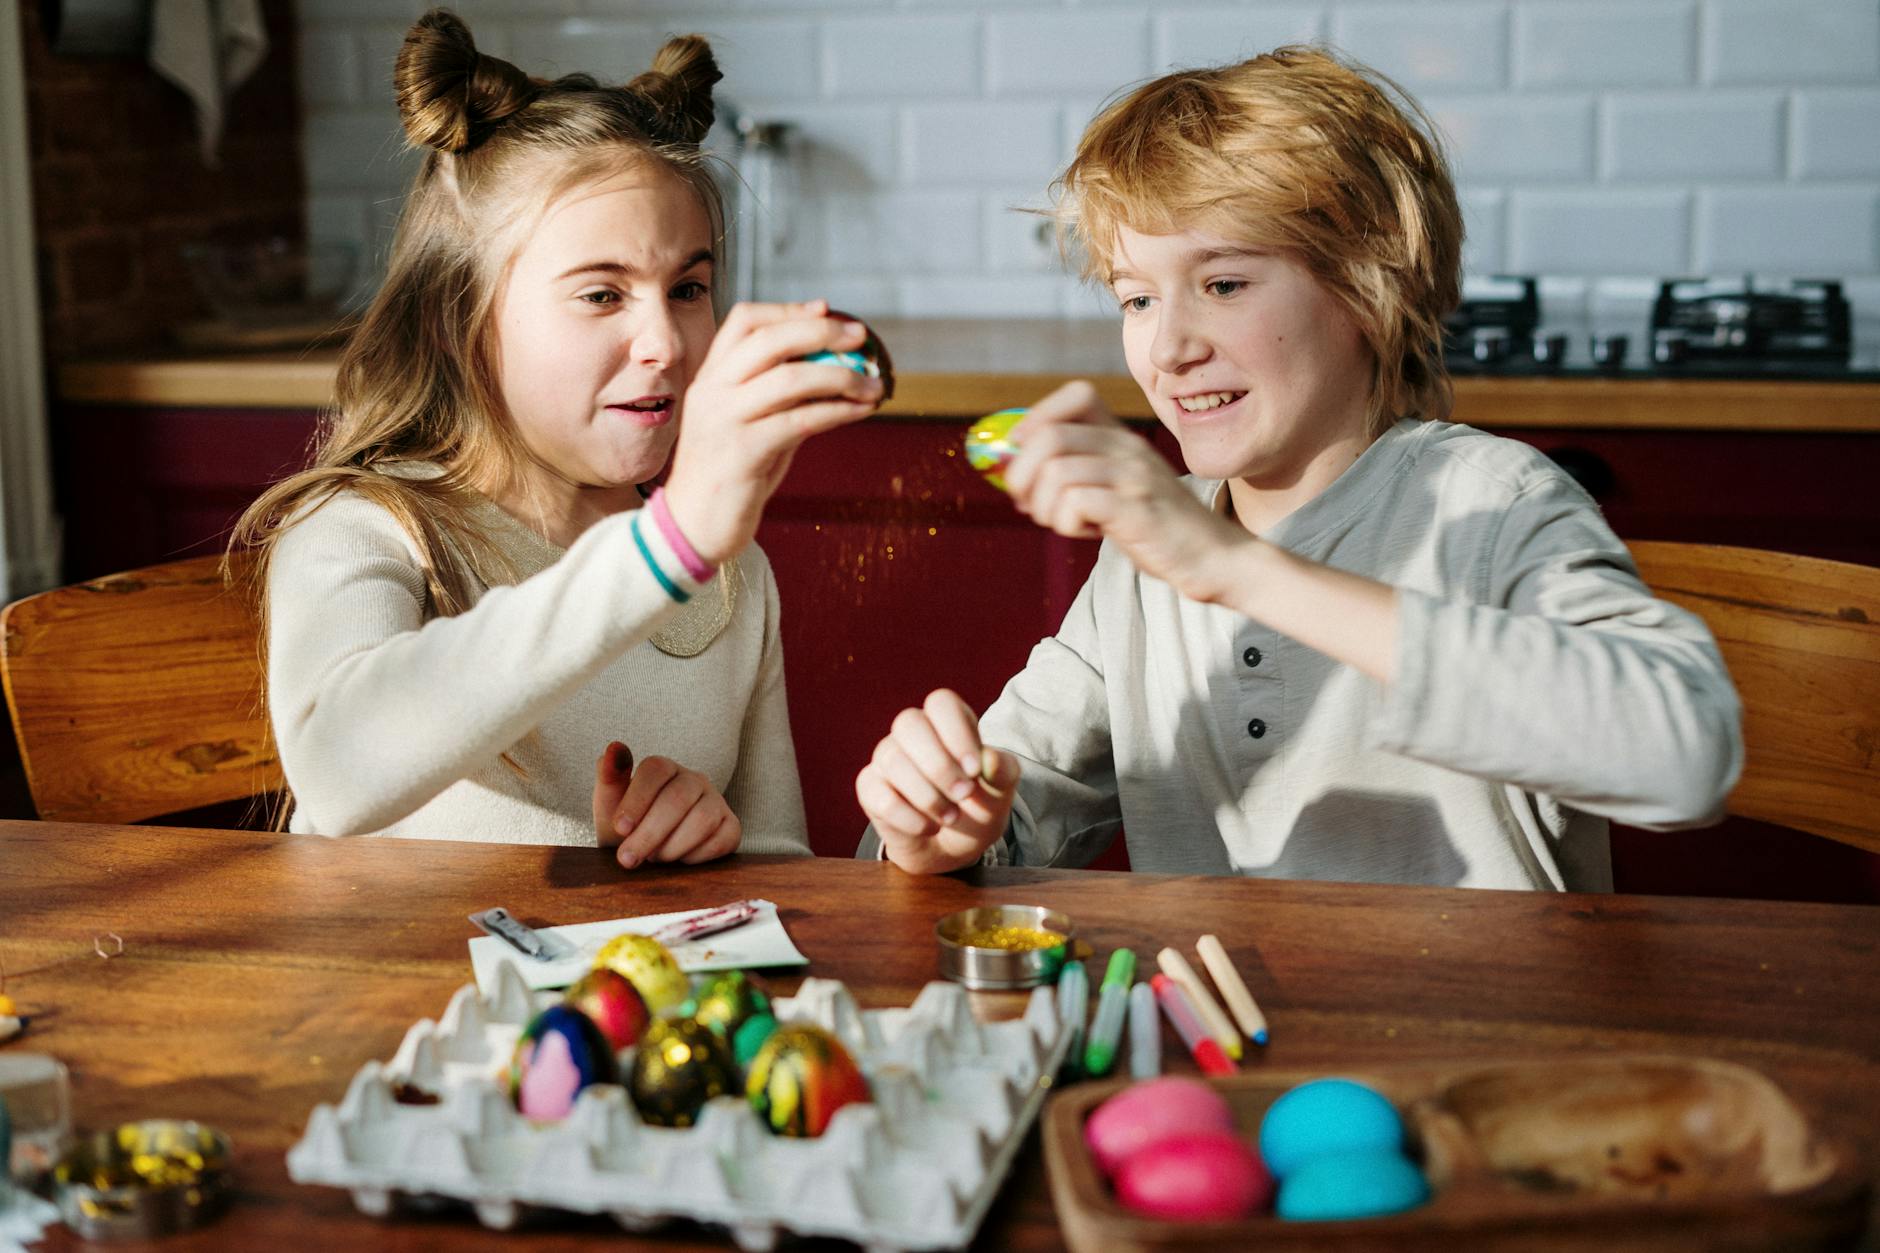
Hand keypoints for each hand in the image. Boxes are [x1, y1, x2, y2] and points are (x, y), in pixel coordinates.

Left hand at [592, 741, 741, 868]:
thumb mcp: (609, 806)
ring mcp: (716, 802)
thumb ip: (609, 777)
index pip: (656, 770)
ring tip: (654, 859)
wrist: (645, 855)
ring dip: (673, 846)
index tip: (620, 828)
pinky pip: (722, 839)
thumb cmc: (627, 828)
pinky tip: (679, 861)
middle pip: (678, 798)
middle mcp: (694, 780)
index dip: (637, 799)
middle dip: (650, 832)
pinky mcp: (731, 827)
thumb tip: (614, 748)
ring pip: (702, 819)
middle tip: (628, 858)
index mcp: (664, 768)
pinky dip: (696, 856)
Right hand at [663, 300, 884, 564]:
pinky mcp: (742, 453)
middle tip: (861, 339)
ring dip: (841, 377)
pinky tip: (862, 410)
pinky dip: (838, 411)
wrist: (694, 526)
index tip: (827, 310)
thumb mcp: (752, 422)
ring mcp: (724, 420)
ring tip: (874, 384)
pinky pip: (800, 421)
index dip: (788, 310)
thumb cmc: (731, 473)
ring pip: (790, 378)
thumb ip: (782, 394)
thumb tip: (837, 366)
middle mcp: (712, 390)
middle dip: (822, 332)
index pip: (744, 320)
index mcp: (710, 376)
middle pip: (770, 339)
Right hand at [854, 689, 1020, 874]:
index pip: (941, 703)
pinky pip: (879, 796)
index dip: (956, 732)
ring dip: (927, 795)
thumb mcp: (1000, 790)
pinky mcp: (870, 788)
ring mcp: (887, 758)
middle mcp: (912, 732)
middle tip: (963, 794)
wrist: (953, 844)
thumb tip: (989, 760)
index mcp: (947, 721)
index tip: (974, 770)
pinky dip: (908, 817)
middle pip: (908, 723)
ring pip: (893, 760)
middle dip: (939, 764)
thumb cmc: (978, 804)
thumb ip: (1003, 771)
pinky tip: (929, 827)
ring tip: (951, 817)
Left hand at [1001, 381, 1254, 603]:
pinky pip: (1077, 503)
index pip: (1076, 394)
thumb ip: (1077, 470)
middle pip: (1049, 437)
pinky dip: (1066, 523)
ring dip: (1044, 506)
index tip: (1024, 452)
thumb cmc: (1155, 525)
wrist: (1211, 555)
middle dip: (1021, 474)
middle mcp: (1128, 447)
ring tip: (1062, 522)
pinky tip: (1087, 531)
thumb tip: (1012, 472)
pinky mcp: (1136, 509)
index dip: (1037, 418)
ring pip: (1056, 472)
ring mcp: (1134, 476)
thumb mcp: (1117, 484)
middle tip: (1028, 503)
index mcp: (1122, 435)